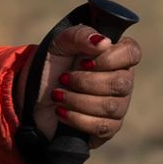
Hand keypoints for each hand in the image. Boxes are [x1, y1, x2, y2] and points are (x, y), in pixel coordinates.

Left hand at [27, 23, 140, 145]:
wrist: (30, 97)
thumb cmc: (49, 67)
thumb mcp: (58, 44)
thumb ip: (79, 35)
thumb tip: (103, 42)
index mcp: (114, 56)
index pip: (132, 53)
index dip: (110, 58)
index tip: (84, 61)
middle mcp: (121, 80)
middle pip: (122, 83)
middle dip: (86, 82)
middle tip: (64, 78)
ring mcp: (117, 106)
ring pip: (111, 106)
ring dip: (77, 100)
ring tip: (57, 95)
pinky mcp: (106, 128)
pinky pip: (103, 127)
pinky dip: (77, 118)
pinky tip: (61, 112)